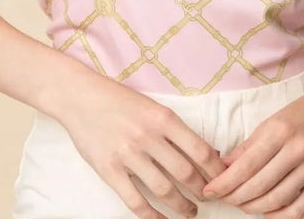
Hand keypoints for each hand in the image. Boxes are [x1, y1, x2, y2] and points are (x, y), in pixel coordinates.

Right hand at [57, 71, 228, 218]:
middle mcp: (148, 136)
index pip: (200, 150)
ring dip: (181, 206)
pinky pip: (136, 201)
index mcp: (163, 117)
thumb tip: (206, 152)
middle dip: (201, 191)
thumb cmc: (119, 100)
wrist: (80, 97)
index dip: (215, 171)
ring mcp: (128, 154)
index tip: (222, 181)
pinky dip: (152, 216)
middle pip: (186, 173)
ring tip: (189, 212)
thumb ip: (175, 129)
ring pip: (164, 190)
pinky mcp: (109, 170)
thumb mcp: (152, 106)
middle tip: (208, 199)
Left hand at [202, 77, 303, 217]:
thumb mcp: (272, 120)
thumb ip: (249, 145)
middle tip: (222, 199)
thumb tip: (225, 165)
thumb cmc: (303, 112)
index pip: (246, 166)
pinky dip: (278, 215)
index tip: (210, 190)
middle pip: (259, 186)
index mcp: (281, 131)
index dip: (225, 182)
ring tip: (240, 204)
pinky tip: (266, 211)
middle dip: (235, 197)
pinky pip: (299, 210)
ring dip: (253, 208)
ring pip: (276, 200)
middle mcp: (298, 151)